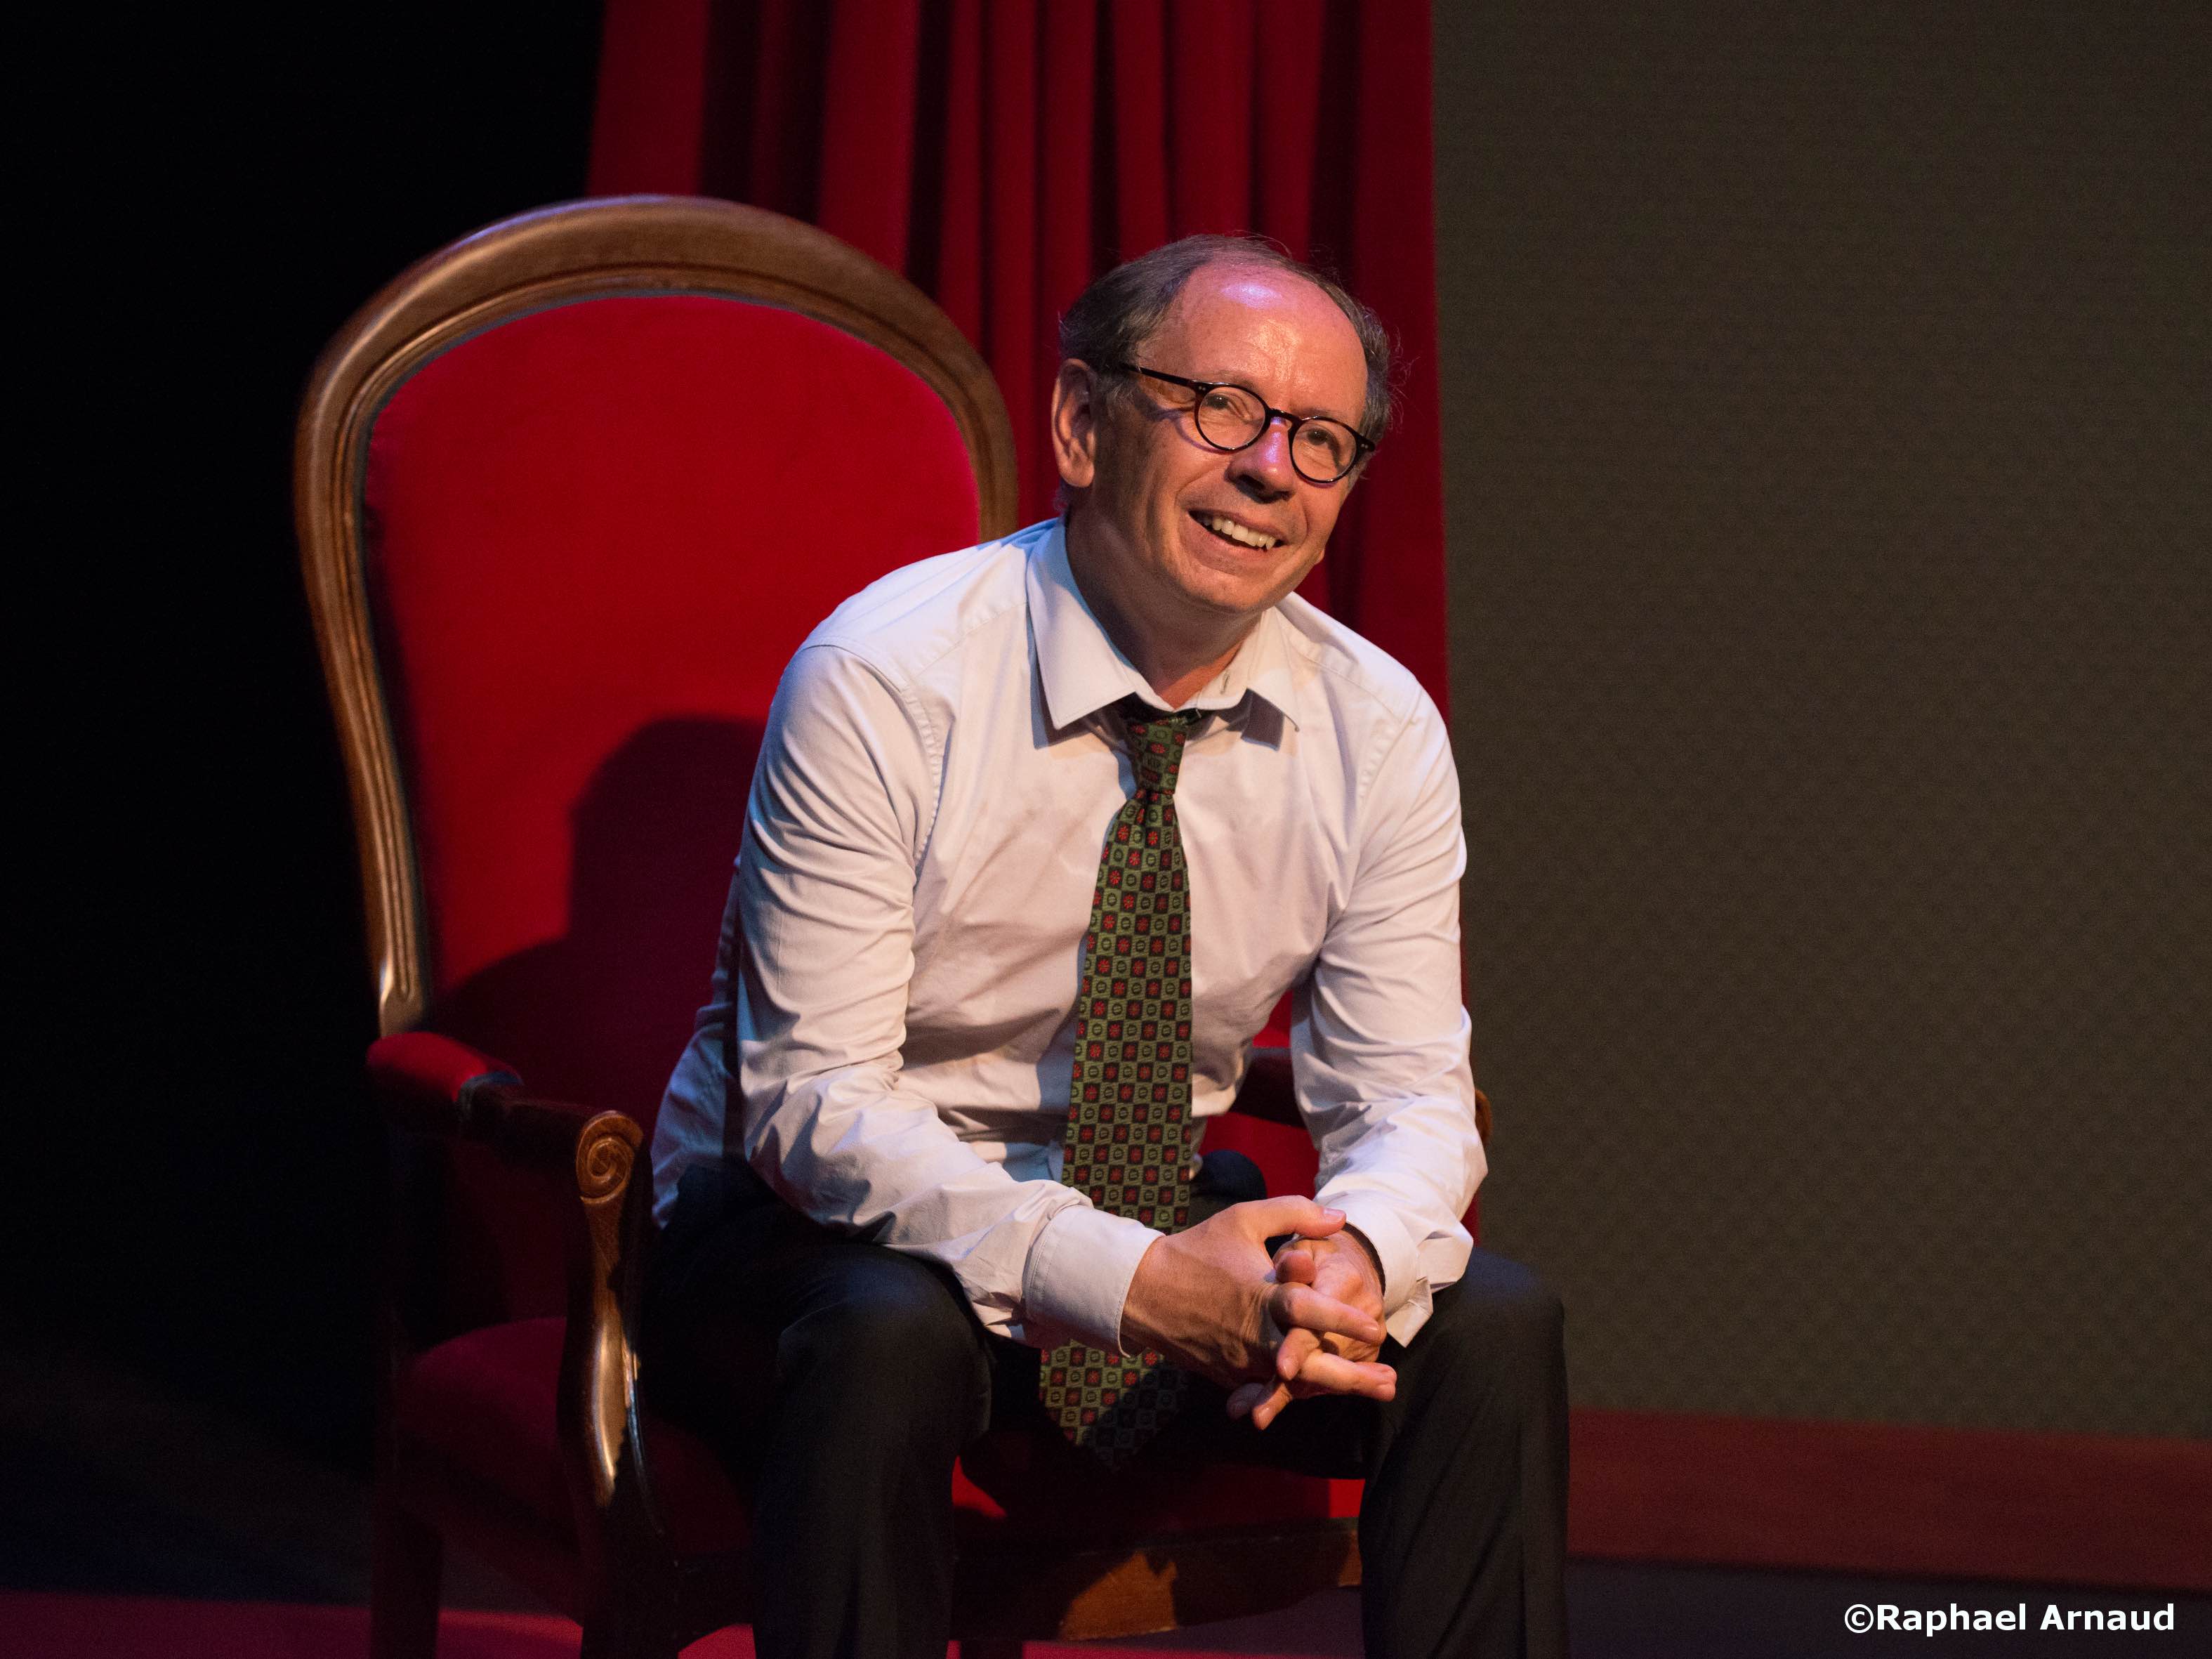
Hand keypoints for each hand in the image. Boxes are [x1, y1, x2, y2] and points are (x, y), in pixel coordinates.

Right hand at [1118, 1197, 1390, 1397]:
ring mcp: (1243, 1361)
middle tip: (1389, 1381)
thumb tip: (1339, 1218)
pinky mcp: (1233, 1376)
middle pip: (1309, 1364)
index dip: (1342, 1319)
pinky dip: (1304, 1391)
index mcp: (1261, 1296)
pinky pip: (1272, 1387)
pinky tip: (1332, 1392)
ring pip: (1296, 1383)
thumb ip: (1294, 1214)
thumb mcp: (1243, 1218)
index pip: (1308, 1312)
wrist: (1144, 1292)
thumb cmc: (1197, 1250)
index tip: (1375, 1327)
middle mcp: (1255, 1336)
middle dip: (1352, 1376)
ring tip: (1377, 1391)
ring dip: (1338, 1387)